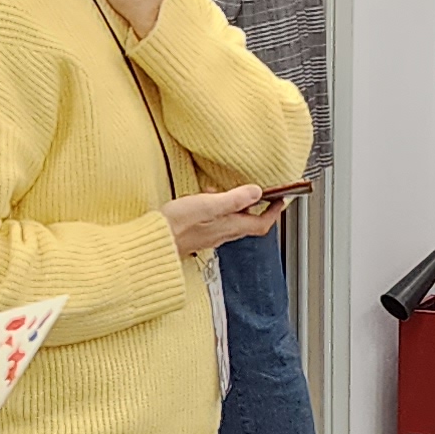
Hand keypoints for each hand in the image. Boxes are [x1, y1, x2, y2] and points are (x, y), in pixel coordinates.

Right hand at [164, 185, 279, 256]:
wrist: (155, 242)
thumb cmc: (178, 225)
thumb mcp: (209, 205)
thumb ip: (234, 199)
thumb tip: (255, 192)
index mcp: (230, 227)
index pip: (261, 224)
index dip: (273, 213)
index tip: (280, 201)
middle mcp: (223, 234)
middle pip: (247, 223)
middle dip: (253, 207)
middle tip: (253, 192)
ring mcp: (210, 235)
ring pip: (230, 221)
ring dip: (232, 206)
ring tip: (222, 191)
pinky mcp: (198, 234)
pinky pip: (215, 221)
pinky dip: (216, 209)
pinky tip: (203, 200)